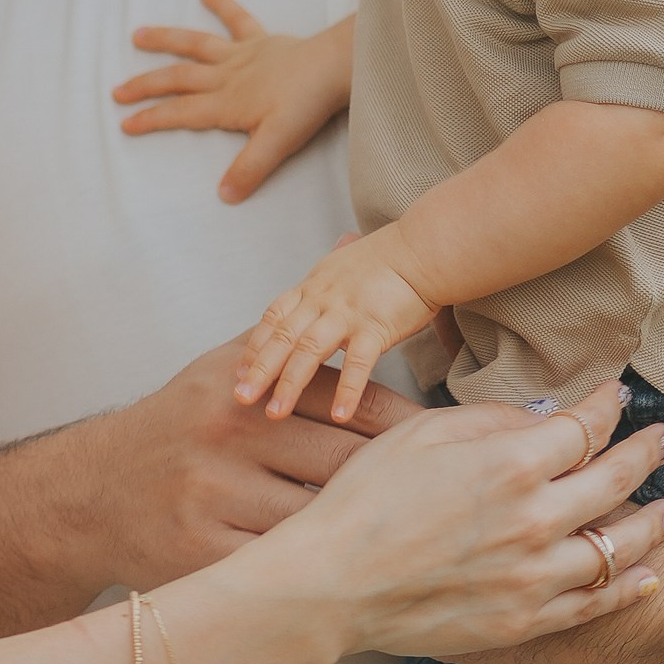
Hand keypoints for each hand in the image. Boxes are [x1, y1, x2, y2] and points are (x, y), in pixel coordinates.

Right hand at [91, 335, 420, 583]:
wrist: (88, 494)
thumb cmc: (179, 427)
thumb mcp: (228, 362)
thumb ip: (298, 323)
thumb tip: (356, 240)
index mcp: (246, 384)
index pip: (353, 406)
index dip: (408, 434)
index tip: (445, 456)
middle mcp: (229, 432)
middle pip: (347, 464)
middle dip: (397, 489)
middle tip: (443, 508)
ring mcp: (213, 494)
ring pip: (320, 520)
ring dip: (361, 536)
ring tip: (400, 544)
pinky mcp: (200, 553)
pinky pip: (282, 567)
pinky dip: (315, 574)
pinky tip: (339, 576)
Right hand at [112, 0, 353, 202]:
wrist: (335, 67)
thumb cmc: (307, 106)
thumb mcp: (276, 144)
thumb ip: (249, 169)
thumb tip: (224, 195)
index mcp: (226, 103)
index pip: (180, 113)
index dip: (151, 119)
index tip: (125, 124)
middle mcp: (226, 76)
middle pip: (177, 79)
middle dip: (146, 86)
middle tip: (118, 90)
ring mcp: (242, 55)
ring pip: (195, 45)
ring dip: (166, 40)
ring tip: (138, 35)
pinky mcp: (261, 41)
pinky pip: (237, 19)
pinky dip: (221, 4)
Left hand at [238, 228, 438, 425]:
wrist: (425, 248)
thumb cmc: (391, 259)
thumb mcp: (344, 263)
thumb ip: (326, 281)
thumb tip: (313, 283)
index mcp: (313, 286)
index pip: (273, 318)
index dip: (254, 346)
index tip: (238, 373)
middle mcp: (322, 298)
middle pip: (282, 337)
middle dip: (259, 370)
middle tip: (241, 398)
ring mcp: (347, 312)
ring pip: (309, 350)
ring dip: (290, 384)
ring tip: (275, 413)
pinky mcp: (375, 325)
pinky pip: (357, 362)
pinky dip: (346, 390)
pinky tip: (338, 415)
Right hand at [246, 388, 663, 663]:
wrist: (331, 585)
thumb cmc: (364, 502)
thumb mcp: (420, 434)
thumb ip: (490, 422)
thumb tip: (543, 417)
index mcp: (512, 463)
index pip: (584, 427)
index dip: (607, 406)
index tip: (618, 396)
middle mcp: (536, 519)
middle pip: (617, 479)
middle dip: (648, 452)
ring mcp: (535, 576)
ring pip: (620, 547)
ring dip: (653, 525)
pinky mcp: (524, 620)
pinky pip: (595, 603)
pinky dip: (628, 587)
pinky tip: (648, 575)